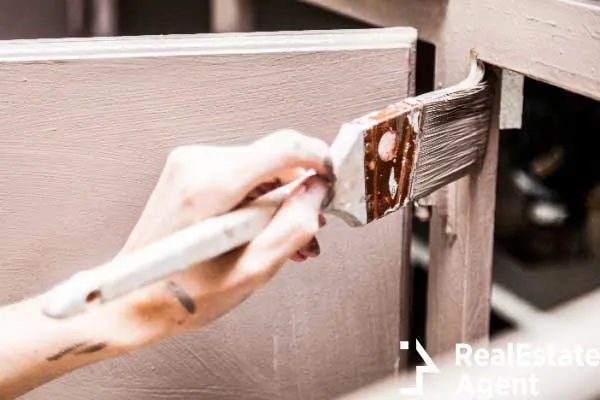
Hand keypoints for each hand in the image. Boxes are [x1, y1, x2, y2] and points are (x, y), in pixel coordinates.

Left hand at [112, 130, 331, 346]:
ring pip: (259, 168)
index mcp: (210, 186)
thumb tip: (316, 194)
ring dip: (277, 201)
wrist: (134, 296)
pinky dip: (257, 199)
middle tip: (306, 231)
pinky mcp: (190, 170)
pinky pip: (241, 174)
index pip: (283, 146)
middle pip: (273, 160)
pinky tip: (259, 229)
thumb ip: (293, 228)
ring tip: (280, 240)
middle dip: (296, 194)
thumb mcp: (252, 272)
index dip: (318, 159)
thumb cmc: (184, 293)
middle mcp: (197, 164)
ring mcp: (190, 164)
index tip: (333, 178)